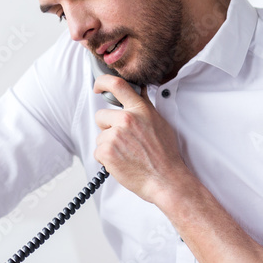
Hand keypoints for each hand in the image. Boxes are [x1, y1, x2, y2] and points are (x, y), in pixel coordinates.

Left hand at [92, 75, 189, 205]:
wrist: (165, 179)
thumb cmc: (164, 155)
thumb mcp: (159, 123)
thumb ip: (145, 107)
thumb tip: (139, 92)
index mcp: (140, 110)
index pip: (117, 85)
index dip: (103, 82)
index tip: (98, 86)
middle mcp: (126, 119)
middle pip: (101, 116)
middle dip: (107, 127)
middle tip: (122, 140)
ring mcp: (115, 135)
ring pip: (100, 136)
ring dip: (108, 146)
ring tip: (126, 154)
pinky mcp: (107, 151)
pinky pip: (98, 152)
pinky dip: (106, 159)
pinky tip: (121, 162)